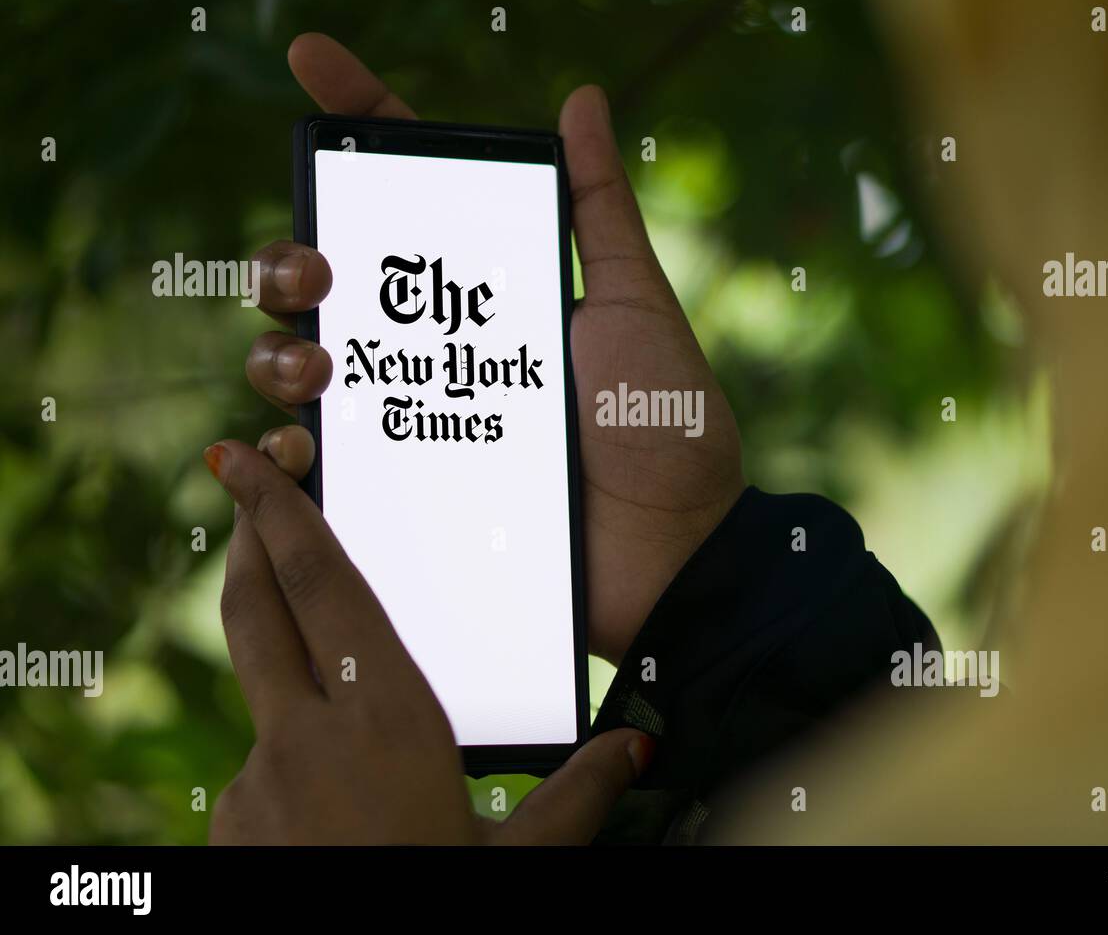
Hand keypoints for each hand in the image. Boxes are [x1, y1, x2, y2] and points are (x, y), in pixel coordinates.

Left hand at [206, 435, 652, 843]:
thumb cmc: (445, 905)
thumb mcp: (525, 858)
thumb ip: (580, 793)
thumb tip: (643, 746)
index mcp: (386, 719)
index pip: (322, 585)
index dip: (281, 511)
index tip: (245, 456)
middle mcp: (303, 737)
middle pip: (255, 607)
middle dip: (246, 537)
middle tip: (240, 483)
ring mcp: (250, 785)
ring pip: (264, 703)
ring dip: (292, 689)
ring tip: (358, 762)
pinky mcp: (225, 830)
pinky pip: (258, 773)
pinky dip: (290, 771)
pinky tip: (338, 818)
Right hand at [243, 33, 745, 663]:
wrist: (676, 552)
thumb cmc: (665, 426)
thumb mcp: (634, 304)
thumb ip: (599, 209)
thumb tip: (584, 98)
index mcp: (488, 297)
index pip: (409, 199)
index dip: (361, 122)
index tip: (313, 59)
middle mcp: (439, 355)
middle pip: (328, 288)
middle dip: (291, 263)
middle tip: (318, 274)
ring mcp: (416, 429)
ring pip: (301, 371)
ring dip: (278, 355)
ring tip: (315, 368)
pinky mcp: (403, 503)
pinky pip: (316, 473)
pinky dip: (281, 454)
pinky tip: (290, 445)